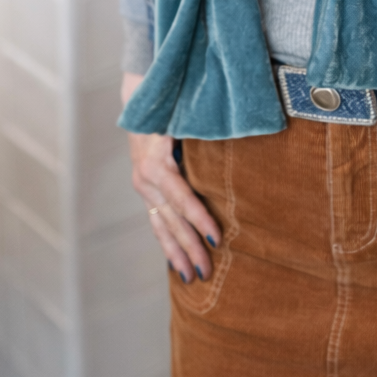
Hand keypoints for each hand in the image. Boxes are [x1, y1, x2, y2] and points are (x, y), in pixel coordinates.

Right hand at [122, 73, 221, 282]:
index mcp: (157, 163)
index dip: (199, 219)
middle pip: (172, 219)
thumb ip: (203, 135)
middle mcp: (146, 179)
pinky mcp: (145, 191)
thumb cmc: (170, 106)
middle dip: (190, 247)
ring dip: (176, 253)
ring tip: (191, 277)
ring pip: (161, 226)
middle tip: (207, 271)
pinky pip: (156, 222)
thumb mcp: (183, 118)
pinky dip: (167, 243)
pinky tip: (176, 262)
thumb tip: (236, 144)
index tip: (217, 239)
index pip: (181, 197)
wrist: (139, 99)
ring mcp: (143, 187)